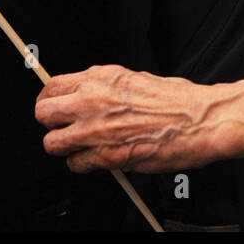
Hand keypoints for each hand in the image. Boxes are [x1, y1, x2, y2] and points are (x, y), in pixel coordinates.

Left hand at [34, 65, 243, 172]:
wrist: (201, 120)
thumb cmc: (178, 100)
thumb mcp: (135, 78)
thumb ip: (106, 87)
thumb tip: (89, 94)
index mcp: (101, 77)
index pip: (53, 86)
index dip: (51, 99)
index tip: (55, 107)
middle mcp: (93, 100)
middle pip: (43, 113)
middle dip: (49, 123)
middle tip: (61, 128)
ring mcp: (97, 129)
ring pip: (52, 143)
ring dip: (63, 147)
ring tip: (76, 148)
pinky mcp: (107, 156)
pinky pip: (76, 164)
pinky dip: (82, 165)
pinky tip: (94, 161)